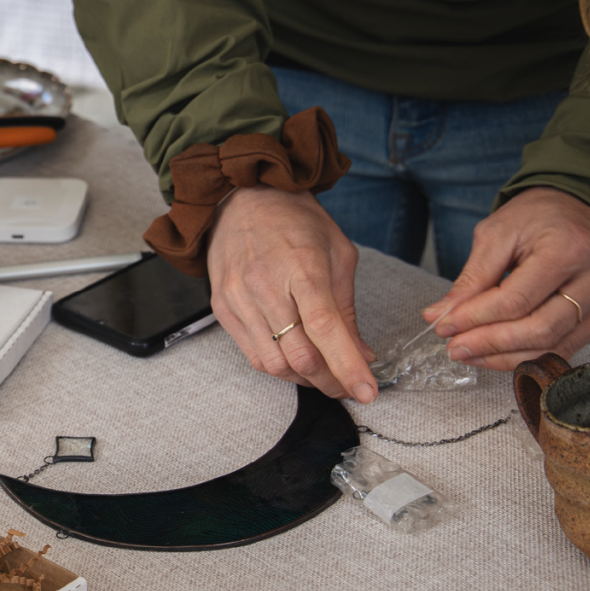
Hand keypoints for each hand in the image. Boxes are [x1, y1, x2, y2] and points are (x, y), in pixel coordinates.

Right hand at [206, 185, 377, 400]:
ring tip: (322, 374)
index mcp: (302, 266)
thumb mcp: (338, 254)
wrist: (243, 198)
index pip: (325, 329)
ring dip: (304, 379)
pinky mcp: (222, 308)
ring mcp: (239, 299)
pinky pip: (252, 355)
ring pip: (274, 364)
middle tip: (348, 385)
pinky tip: (295, 361)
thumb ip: (348, 308)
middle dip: (330, 381)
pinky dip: (279, 367)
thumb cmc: (294, 221)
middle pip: (299, 355)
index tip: (367, 392)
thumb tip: (361, 354)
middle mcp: (265, 285)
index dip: (347, 366)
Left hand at [424, 187, 589, 368]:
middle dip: (490, 343)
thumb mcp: (497, 233)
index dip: (475, 318)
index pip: (516, 300)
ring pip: (553, 346)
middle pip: (539, 330)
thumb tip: (440, 316)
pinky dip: (527, 355)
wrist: (581, 208)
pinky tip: (497, 353)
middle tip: (455, 347)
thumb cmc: (538, 216)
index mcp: (569, 248)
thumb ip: (471, 278)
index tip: (443, 326)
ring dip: (505, 357)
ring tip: (470, 353)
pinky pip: (564, 348)